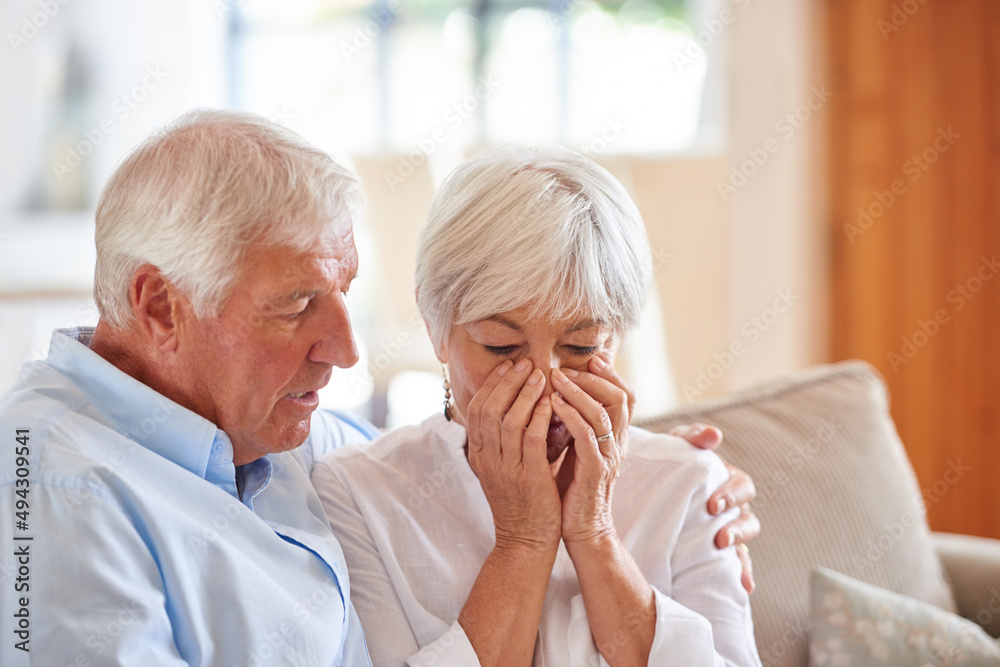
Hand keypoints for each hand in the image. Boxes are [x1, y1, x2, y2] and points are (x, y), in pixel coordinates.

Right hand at [465, 359, 561, 552]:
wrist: (526, 541)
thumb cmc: (521, 501)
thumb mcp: (503, 467)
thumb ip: (506, 438)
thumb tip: (519, 403)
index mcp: (478, 455)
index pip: (476, 409)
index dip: (492, 385)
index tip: (508, 366)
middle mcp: (487, 459)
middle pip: (488, 409)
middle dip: (507, 382)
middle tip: (524, 363)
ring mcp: (506, 469)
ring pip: (508, 420)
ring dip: (525, 394)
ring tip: (540, 376)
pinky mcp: (529, 477)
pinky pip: (532, 439)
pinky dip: (540, 417)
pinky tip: (551, 403)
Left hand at [549, 356, 633, 546]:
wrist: (581, 530)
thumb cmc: (573, 488)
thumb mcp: (577, 450)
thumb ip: (576, 425)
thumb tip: (560, 394)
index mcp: (615, 437)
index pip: (624, 396)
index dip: (610, 375)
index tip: (590, 360)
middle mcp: (618, 443)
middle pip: (619, 398)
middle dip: (593, 378)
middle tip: (565, 367)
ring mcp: (609, 456)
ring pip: (602, 413)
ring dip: (578, 391)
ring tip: (554, 377)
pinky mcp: (595, 471)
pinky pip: (587, 436)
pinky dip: (570, 415)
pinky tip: (553, 403)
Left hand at [669, 423, 759, 593]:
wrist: (644, 484)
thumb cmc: (666, 461)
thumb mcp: (676, 444)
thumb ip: (692, 436)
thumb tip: (714, 436)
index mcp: (725, 480)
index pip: (741, 485)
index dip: (732, 495)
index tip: (713, 506)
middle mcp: (730, 505)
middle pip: (747, 515)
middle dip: (736, 526)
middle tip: (719, 536)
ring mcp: (724, 527)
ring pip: (744, 540)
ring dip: (738, 548)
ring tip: (721, 552)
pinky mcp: (714, 549)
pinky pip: (735, 563)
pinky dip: (743, 574)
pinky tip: (745, 586)